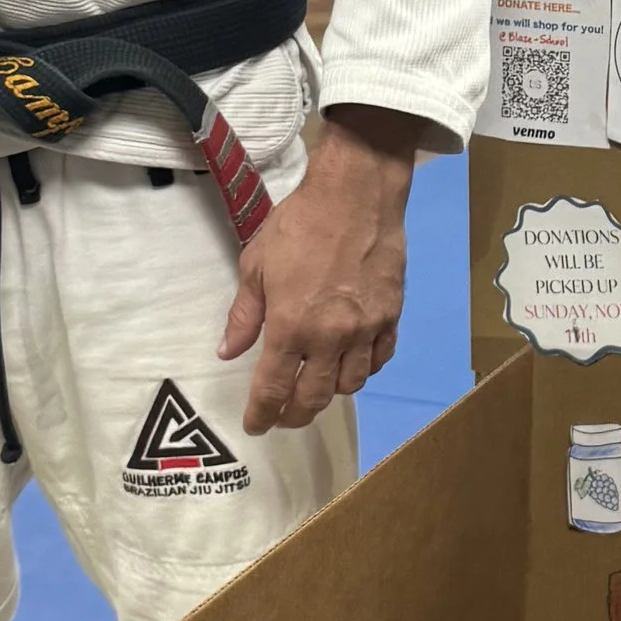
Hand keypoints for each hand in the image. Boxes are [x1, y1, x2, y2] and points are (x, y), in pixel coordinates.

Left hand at [217, 103, 417, 431]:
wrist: (356, 195)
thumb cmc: (299, 224)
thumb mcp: (256, 265)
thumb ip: (244, 316)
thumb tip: (228, 353)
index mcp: (290, 327)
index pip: (274, 389)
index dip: (262, 414)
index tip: (256, 426)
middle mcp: (330, 338)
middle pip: (314, 398)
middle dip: (295, 414)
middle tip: (284, 415)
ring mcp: (366, 329)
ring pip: (350, 385)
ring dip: (330, 394)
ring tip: (317, 387)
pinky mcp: (391, 316)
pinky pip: (380, 359)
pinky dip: (364, 369)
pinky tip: (352, 363)